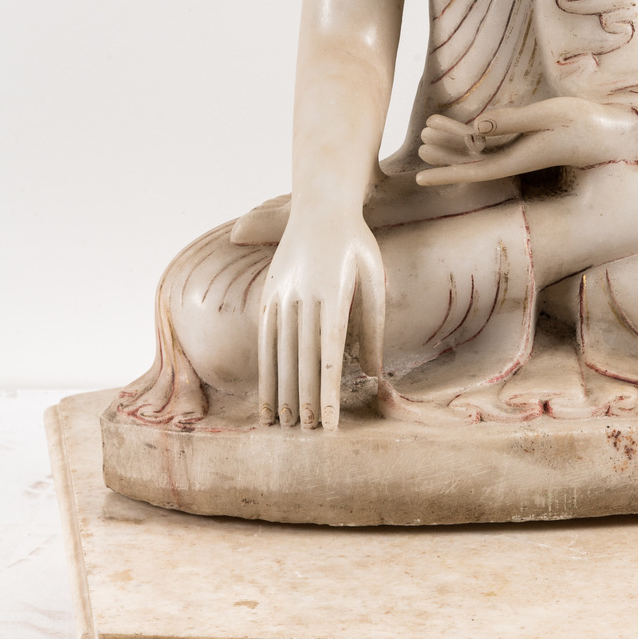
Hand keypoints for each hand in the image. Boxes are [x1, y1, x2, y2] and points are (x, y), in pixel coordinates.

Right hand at [257, 211, 383, 430]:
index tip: (328, 422)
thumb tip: (373, 371)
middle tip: (306, 433)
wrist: (321, 204)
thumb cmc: (356, 243)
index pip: (329, 353)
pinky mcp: (267, 293)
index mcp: (333, 291)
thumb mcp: (373, 278)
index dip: (328, 391)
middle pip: (302, 357)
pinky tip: (265, 395)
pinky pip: (264, 338)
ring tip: (283, 424)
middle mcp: (302, 294)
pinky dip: (264, 369)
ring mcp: (281, 293)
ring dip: (280, 390)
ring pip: (279, 351)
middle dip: (304, 398)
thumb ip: (373, 325)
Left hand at [416, 96, 637, 186]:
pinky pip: (492, 139)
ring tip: (429, 128)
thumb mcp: (546, 116)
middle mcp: (514, 159)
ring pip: (478, 149)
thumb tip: (477, 126)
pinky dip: (473, 131)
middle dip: (444, 153)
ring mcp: (519, 151)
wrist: (609, 131)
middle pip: (470, 161)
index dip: (444, 173)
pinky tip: (461, 123)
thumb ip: (511, 121)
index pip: (473, 171)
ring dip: (453, 140)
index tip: (420, 177)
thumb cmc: (581, 123)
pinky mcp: (525, 140)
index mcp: (517, 159)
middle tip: (421, 141)